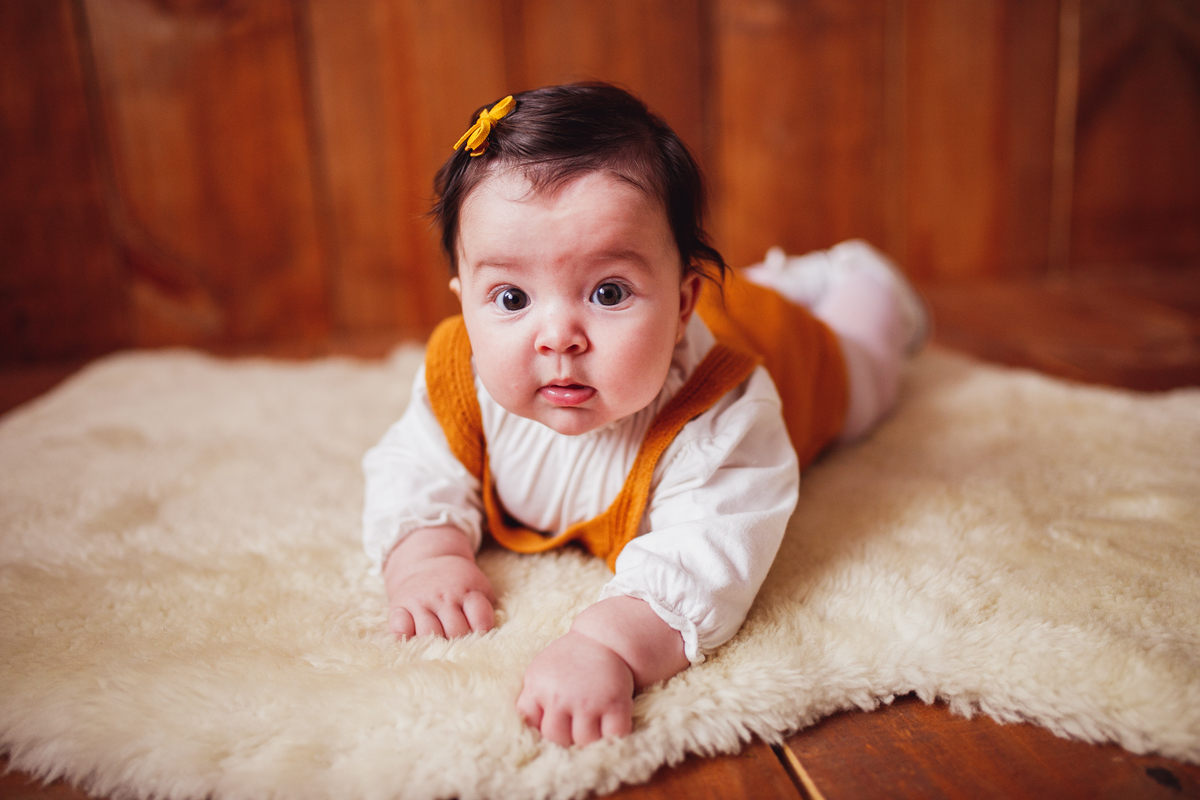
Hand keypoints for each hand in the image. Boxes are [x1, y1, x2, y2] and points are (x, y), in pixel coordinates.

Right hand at [383, 526, 495, 637]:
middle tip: (457, 641)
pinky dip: (405, 637)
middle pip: (455, 631)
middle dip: (459, 641)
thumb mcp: (478, 589)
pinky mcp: (399, 605)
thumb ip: (484, 611)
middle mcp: (444, 596)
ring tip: (438, 643)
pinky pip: (399, 628)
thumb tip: (483, 639)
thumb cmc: (459, 585)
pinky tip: (412, 637)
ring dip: (434, 644)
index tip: (478, 634)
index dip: (482, 631)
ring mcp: (420, 601)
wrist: (427, 562)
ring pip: (428, 633)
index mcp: (467, 591)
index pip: (480, 619)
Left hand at [516, 596, 689, 745]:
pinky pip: (613, 737)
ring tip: (593, 724)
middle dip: (566, 737)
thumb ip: (530, 701)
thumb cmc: (570, 660)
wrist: (606, 638)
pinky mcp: (615, 704)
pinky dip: (614, 737)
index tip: (554, 725)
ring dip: (589, 738)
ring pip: (584, 741)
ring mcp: (588, 701)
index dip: (543, 729)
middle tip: (576, 726)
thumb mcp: (539, 673)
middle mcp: (560, 696)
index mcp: (538, 686)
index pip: (532, 725)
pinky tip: (612, 727)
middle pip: (557, 738)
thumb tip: (527, 732)